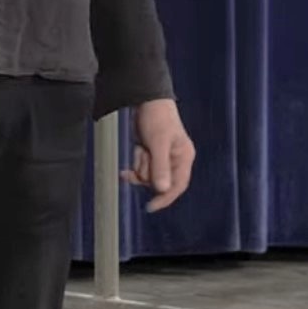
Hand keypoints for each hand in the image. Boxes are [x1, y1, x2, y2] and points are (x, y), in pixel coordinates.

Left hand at [123, 97, 194, 211]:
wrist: (146, 101)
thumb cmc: (157, 118)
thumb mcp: (158, 143)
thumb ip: (160, 166)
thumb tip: (162, 189)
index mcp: (184, 157)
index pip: (178, 185)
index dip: (166, 198)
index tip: (151, 207)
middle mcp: (175, 160)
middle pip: (159, 182)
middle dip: (147, 171)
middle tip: (145, 153)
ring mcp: (162, 159)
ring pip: (147, 177)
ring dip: (140, 165)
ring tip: (141, 147)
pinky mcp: (150, 155)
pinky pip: (141, 170)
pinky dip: (134, 167)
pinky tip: (124, 171)